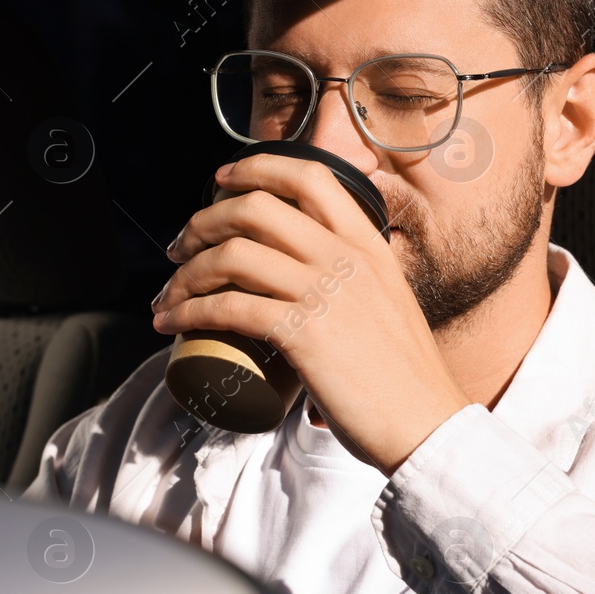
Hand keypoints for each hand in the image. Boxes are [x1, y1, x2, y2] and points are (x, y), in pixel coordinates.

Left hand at [152, 152, 469, 474]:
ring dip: (186, 272)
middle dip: (204, 222)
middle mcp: (346, 258)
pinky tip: (172, 323)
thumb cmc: (403, 377)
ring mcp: (326, 293)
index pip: (310, 177)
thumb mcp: (387, 302)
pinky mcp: (305, 334)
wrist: (426, 424)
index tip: (223, 179)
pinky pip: (229, 308)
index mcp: (369, 244)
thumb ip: (354, 281)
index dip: (257, 169)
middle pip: (256, 209)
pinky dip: (188, 311)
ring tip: (167, 293)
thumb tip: (311, 281)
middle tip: (180, 246)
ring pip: (233, 256)